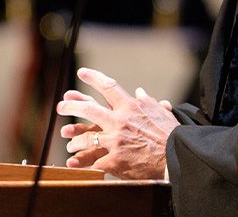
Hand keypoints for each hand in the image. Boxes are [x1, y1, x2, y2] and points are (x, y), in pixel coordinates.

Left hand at [56, 67, 177, 179]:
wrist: (176, 157)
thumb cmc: (170, 134)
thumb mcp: (160, 112)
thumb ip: (147, 101)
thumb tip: (139, 92)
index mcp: (130, 107)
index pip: (108, 87)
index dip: (93, 78)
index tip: (82, 72)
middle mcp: (119, 121)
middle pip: (88, 109)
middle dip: (71, 106)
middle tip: (61, 106)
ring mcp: (115, 141)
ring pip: (86, 138)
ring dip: (75, 141)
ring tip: (69, 144)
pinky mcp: (114, 160)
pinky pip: (94, 161)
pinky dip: (83, 163)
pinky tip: (75, 165)